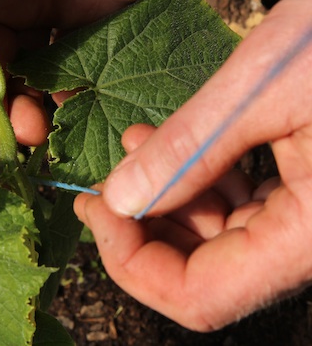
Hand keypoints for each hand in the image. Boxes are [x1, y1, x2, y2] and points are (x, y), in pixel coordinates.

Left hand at [74, 0, 311, 330]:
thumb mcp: (263, 85)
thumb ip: (189, 148)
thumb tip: (118, 199)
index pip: (199, 296)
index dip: (130, 262)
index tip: (91, 206)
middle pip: (202, 274)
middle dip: (140, 230)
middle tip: (96, 183)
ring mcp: (311, 220)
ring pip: (217, 242)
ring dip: (164, 200)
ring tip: (131, 146)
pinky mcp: (310, 192)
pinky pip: (240, 209)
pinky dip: (197, 181)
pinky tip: (168, 144)